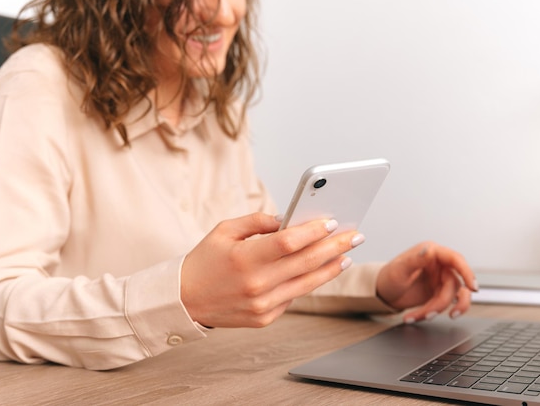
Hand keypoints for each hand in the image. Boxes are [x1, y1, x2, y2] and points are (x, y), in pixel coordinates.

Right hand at [180, 213, 363, 327]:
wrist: (185, 301)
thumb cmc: (204, 261)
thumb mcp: (224, 231)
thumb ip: (257, 222)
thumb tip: (288, 220)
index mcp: (244, 258)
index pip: (288, 242)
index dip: (313, 231)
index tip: (332, 221)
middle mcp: (256, 284)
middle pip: (306, 262)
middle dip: (335, 247)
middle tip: (354, 236)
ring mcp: (262, 304)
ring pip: (307, 283)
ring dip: (330, 268)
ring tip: (346, 255)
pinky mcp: (265, 318)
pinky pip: (293, 297)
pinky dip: (308, 282)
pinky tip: (321, 270)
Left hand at [375, 241, 476, 322]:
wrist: (383, 293)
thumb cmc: (389, 276)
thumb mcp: (399, 268)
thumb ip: (415, 259)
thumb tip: (428, 250)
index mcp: (432, 253)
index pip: (455, 259)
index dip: (467, 272)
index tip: (472, 286)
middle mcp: (439, 265)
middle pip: (454, 283)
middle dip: (442, 301)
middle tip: (430, 313)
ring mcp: (440, 280)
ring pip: (452, 297)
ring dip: (438, 309)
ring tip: (424, 317)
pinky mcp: (439, 294)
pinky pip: (445, 305)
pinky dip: (433, 313)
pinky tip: (418, 317)